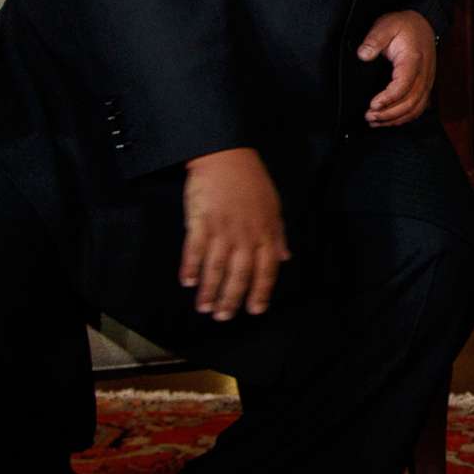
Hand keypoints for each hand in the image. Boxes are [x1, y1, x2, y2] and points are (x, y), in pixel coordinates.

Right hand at [180, 147, 287, 320]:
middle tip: (223, 317)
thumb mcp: (273, 207)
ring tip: (204, 308)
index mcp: (265, 232)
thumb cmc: (251, 181)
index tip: (255, 310)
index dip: (261, 292)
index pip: (266, 270)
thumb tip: (285, 258)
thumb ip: (278, 235)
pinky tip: (188, 282)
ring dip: (210, 291)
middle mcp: (245, 235)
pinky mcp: (201, 222)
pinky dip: (191, 267)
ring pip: (216, 268)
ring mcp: (222, 229)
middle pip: (239, 275)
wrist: (226, 156)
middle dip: (232, 299)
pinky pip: (195, 250)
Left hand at [359, 9, 436, 126]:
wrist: (423, 23)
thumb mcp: (386, 25)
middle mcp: (423, 74)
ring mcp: (427, 81)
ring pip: (415, 108)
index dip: (388, 98)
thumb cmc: (404, 25)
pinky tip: (390, 120)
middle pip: (410, 102)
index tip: (372, 104)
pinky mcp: (425, 86)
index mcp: (413, 60)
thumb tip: (363, 55)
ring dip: (395, 118)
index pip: (403, 85)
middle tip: (369, 116)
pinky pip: (419, 107)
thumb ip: (374, 40)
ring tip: (375, 121)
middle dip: (389, 113)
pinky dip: (405, 117)